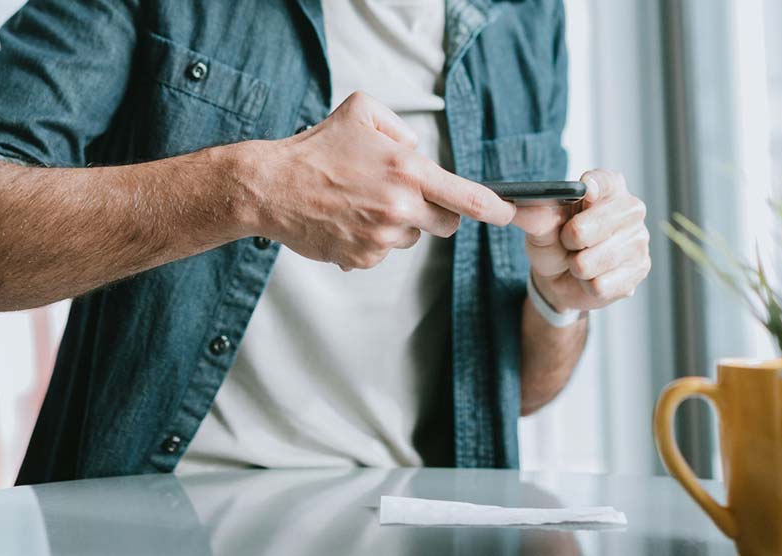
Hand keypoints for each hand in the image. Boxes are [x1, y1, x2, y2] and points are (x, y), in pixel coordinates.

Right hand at [236, 92, 514, 269]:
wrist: (271, 187)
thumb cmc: (316, 147)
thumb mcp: (362, 112)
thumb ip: (401, 129)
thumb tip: (419, 154)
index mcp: (407, 170)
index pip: (467, 197)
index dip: (496, 209)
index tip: (510, 214)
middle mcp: (400, 207)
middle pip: (446, 224)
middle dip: (436, 213)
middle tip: (406, 196)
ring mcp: (381, 238)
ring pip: (411, 238)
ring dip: (398, 224)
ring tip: (361, 203)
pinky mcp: (363, 259)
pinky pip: (382, 253)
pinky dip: (371, 240)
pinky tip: (346, 220)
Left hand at [511, 169, 650, 311]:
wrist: (562, 278)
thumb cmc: (556, 242)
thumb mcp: (540, 226)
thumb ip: (534, 215)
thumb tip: (519, 208)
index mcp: (609, 188)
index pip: (603, 181)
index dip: (591, 186)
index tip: (584, 192)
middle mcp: (630, 209)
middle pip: (586, 228)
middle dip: (568, 241)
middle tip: (570, 242)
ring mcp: (639, 240)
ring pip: (589, 262)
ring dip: (576, 267)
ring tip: (581, 260)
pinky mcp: (639, 270)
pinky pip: (599, 285)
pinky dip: (587, 285)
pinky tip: (593, 277)